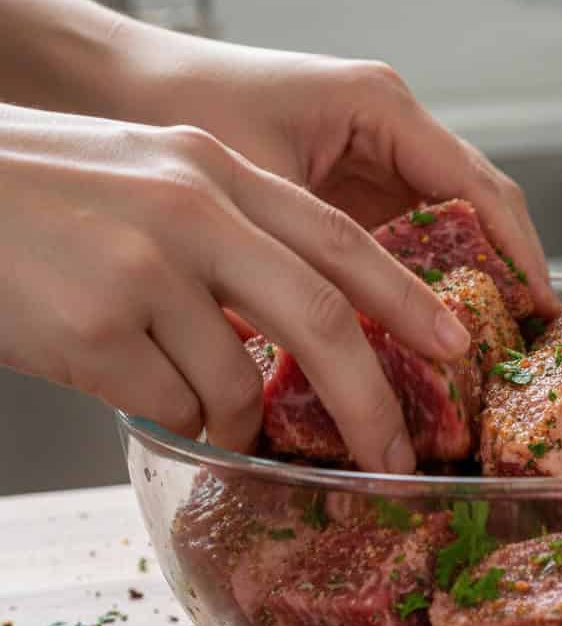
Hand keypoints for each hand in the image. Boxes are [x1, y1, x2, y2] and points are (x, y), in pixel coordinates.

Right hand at [0, 103, 474, 471]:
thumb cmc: (43, 194)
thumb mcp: (153, 182)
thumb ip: (233, 240)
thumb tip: (297, 337)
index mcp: (215, 171)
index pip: (339, 240)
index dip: (407, 297)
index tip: (454, 345)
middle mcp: (190, 210)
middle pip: (323, 319)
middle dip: (372, 401)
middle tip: (400, 455)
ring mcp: (140, 268)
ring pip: (235, 385)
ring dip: (233, 419)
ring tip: (198, 403)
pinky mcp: (92, 328)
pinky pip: (170, 406)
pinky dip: (173, 417)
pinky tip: (129, 383)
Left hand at [137, 43, 559, 318]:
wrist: (122, 88)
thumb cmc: (183, 110)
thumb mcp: (259, 184)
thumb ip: (316, 252)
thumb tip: (357, 336)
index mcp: (382, 109)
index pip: (477, 186)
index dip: (517, 251)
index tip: (541, 307)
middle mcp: (390, 129)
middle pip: (476, 207)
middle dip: (504, 272)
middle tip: (522, 340)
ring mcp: (372, 157)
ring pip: (447, 226)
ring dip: (467, 282)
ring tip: (486, 346)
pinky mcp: (350, 186)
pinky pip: (404, 238)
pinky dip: (419, 281)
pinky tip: (421, 327)